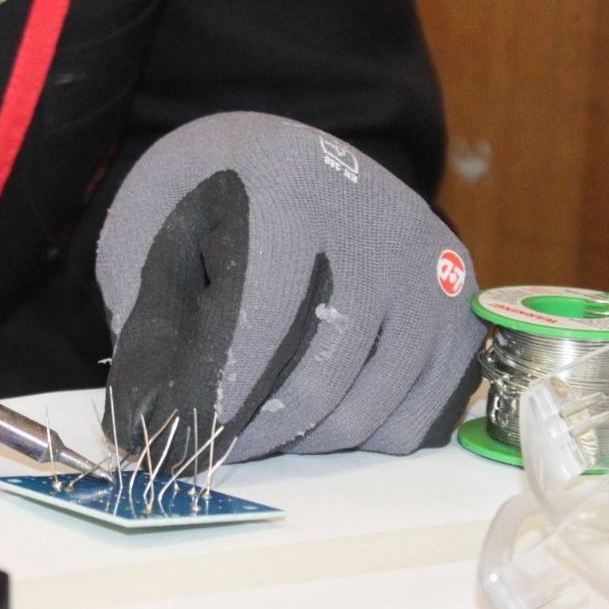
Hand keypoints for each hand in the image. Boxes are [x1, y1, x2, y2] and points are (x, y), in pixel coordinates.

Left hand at [97, 112, 483, 462]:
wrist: (293, 160)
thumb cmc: (213, 202)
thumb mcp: (155, 229)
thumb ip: (150, 318)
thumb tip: (148, 425)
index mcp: (293, 186)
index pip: (265, 316)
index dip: (220, 394)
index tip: (184, 440)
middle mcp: (380, 225)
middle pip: (321, 377)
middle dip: (254, 433)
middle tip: (212, 448)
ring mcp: (431, 271)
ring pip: (368, 411)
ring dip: (303, 443)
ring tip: (259, 428)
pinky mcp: (460, 311)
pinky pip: (412, 421)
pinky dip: (360, 439)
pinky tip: (319, 411)